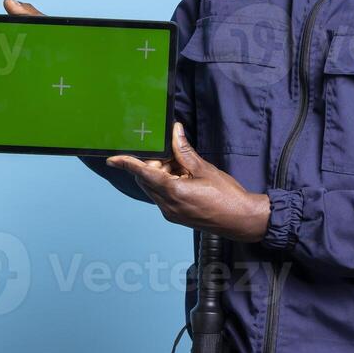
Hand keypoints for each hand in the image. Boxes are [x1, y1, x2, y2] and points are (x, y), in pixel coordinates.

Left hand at [106, 122, 270, 242]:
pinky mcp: (176, 216)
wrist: (242, 221)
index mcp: (173, 192)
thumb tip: (175, 132)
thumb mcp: (205, 169)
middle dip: (153, 164)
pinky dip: (167, 183)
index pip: (143, 173)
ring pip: (154, 187)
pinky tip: (184, 177)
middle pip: (147, 179)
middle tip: (171, 154)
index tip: (112, 159)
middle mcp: (167, 205)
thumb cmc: (227, 197)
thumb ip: (184, 151)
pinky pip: (163, 196)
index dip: (126, 164)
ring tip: (184, 167)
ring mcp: (171, 213)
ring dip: (162, 174)